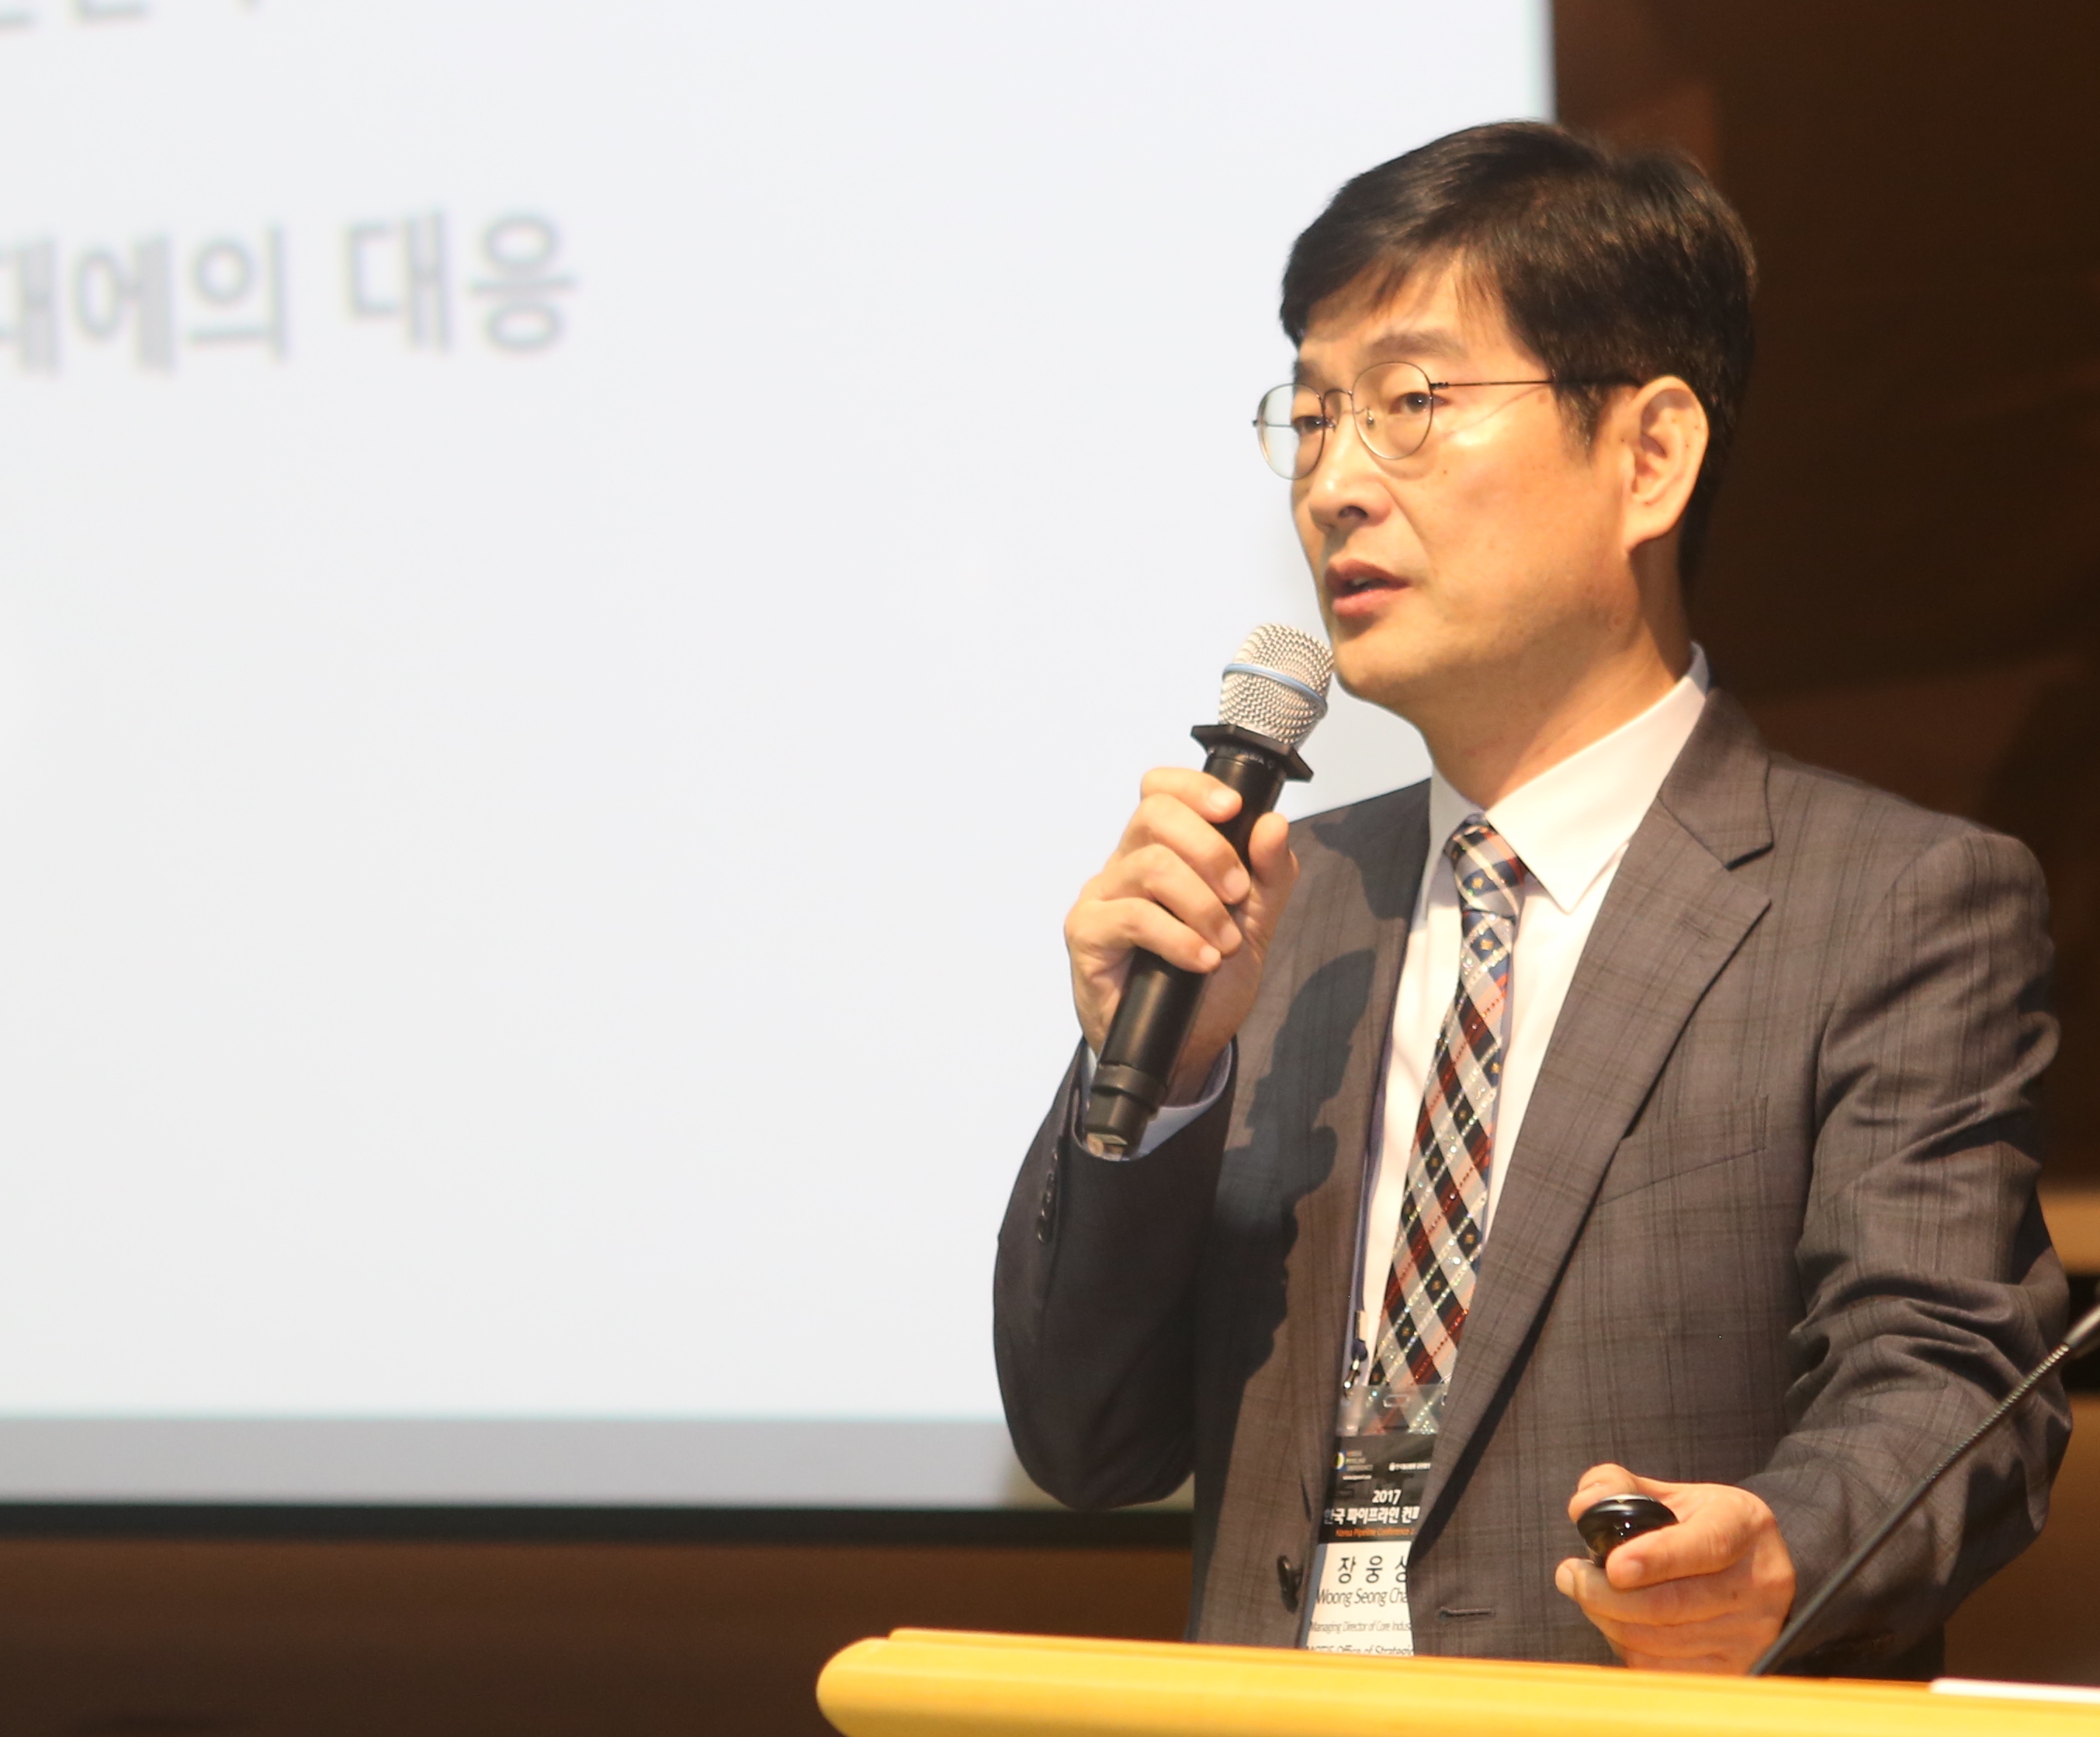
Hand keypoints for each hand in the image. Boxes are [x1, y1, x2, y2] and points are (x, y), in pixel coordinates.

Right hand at [1064, 768, 1297, 1102]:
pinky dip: (1179, 938)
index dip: (1194, 787)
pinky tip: (1202, 960)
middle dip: (1211, 849)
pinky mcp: (1087, 935)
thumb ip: (1270, 875)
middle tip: (1239, 892)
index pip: (1160, 790)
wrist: (1181, 1049)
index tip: (1233, 809)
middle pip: (1155, 815)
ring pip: (1151, 866)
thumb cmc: (1206, 982)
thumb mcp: (1255, 924)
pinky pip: (1134, 917)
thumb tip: (1273, 823)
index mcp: (1160, 850)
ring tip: (1225, 942)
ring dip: (1202, 905)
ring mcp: (1101, 898)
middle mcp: (1124, 865)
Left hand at [1553, 1463, 1794, 1672]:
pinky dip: (1628, 1648)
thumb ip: (1619, 1488)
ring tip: (1587, 1595)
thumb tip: (1584, 1507)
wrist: (1754, 1569)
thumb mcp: (1671, 1493)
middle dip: (1605, 1594)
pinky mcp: (1737, 1668)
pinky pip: (1665, 1669)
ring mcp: (1752, 1632)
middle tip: (1570, 1577)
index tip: (1613, 1566)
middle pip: (1673, 1604)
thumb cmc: (1699, 1527)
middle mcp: (1759, 1583)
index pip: (1705, 1546)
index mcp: (1744, 1525)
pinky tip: (1617, 1623)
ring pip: (1662, 1641)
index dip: (1657, 1558)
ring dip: (1609, 1620)